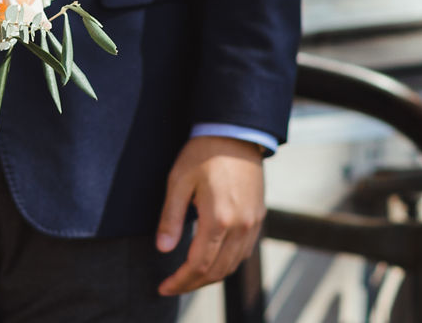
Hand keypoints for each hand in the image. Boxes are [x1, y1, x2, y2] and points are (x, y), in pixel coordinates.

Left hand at [157, 134, 265, 295]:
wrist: (236, 133)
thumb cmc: (203, 154)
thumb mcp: (178, 182)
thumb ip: (170, 218)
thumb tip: (163, 249)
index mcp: (219, 219)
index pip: (199, 265)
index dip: (181, 281)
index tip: (163, 287)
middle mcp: (240, 226)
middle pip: (217, 271)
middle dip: (192, 284)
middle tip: (172, 286)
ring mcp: (253, 224)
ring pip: (232, 265)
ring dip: (210, 277)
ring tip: (188, 278)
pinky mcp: (258, 218)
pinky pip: (243, 253)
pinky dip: (226, 264)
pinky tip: (212, 261)